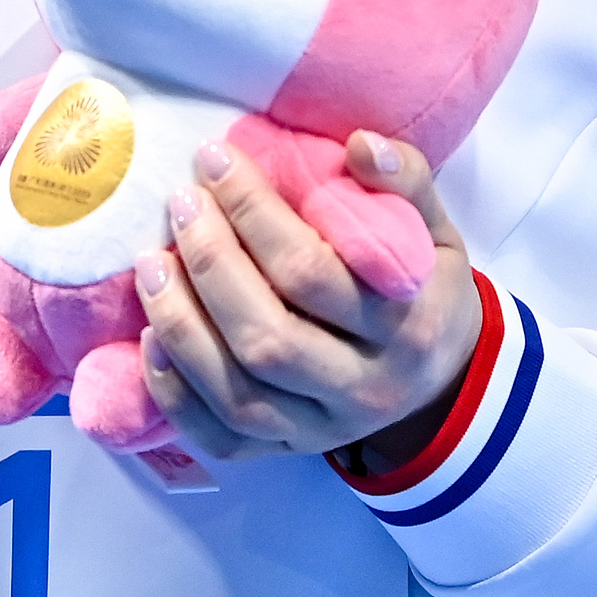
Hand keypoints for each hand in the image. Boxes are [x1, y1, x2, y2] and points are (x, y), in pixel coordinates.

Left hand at [135, 134, 478, 465]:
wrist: (445, 381)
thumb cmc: (426, 290)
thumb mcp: (434, 233)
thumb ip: (407, 184)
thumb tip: (360, 145)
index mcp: (404, 325)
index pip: (311, 271)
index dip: (253, 212)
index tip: (216, 160)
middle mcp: (364, 386)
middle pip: (268, 336)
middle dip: (210, 264)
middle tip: (181, 204)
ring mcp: (323, 429)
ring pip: (239, 393)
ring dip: (182, 326)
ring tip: (150, 263)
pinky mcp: (288, 451)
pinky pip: (223, 438)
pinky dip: (177, 395)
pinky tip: (151, 340)